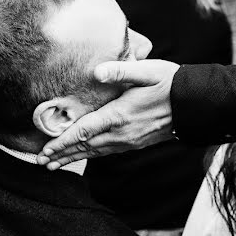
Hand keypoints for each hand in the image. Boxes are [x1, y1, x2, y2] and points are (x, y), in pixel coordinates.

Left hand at [38, 60, 180, 169]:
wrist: (194, 104)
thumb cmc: (170, 83)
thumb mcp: (147, 71)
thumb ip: (120, 70)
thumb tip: (96, 70)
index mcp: (119, 115)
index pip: (83, 132)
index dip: (62, 142)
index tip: (45, 150)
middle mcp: (121, 133)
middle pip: (84, 147)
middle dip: (61, 155)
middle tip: (41, 163)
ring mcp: (129, 141)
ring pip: (95, 152)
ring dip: (73, 158)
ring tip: (55, 165)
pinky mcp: (135, 142)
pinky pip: (107, 152)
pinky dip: (91, 155)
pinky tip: (84, 155)